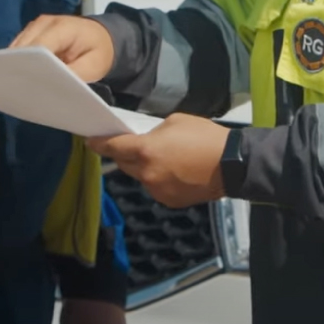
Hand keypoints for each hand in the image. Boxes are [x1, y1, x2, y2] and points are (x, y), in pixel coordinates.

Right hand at [11, 15, 114, 81]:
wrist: (102, 38)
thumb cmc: (99, 52)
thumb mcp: (93, 67)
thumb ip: (73, 75)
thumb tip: (51, 85)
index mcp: (62, 27)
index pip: (39, 46)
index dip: (31, 66)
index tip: (28, 87)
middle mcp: (44, 23)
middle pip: (23, 47)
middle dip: (21, 67)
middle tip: (22, 92)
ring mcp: (35, 26)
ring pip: (17, 48)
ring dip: (18, 65)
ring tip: (21, 87)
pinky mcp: (31, 33)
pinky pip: (20, 50)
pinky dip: (20, 63)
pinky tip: (23, 78)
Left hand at [88, 115, 228, 208]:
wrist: (232, 165)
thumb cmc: (205, 137)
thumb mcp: (176, 121)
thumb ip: (155, 132)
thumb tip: (147, 140)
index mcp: (146, 150)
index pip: (114, 147)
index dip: (100, 144)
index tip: (91, 142)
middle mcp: (147, 173)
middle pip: (125, 164)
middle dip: (127, 155)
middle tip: (137, 146)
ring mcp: (157, 190)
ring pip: (141, 177)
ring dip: (146, 168)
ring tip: (166, 159)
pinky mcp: (168, 201)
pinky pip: (156, 187)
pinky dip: (159, 179)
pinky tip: (176, 172)